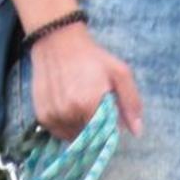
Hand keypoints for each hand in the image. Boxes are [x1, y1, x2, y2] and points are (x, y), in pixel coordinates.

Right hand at [31, 23, 142, 140]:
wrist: (57, 41)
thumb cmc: (92, 56)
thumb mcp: (119, 72)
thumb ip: (131, 102)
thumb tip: (137, 132)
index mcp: (89, 105)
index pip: (104, 135)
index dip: (107, 127)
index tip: (106, 115)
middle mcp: (68, 114)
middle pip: (89, 138)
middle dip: (93, 127)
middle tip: (91, 104)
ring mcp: (53, 116)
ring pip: (73, 137)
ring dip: (79, 127)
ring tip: (78, 104)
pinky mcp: (43, 117)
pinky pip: (59, 132)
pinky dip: (65, 125)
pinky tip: (67, 106)